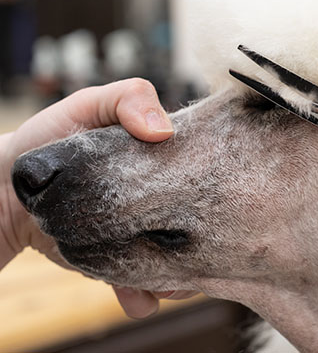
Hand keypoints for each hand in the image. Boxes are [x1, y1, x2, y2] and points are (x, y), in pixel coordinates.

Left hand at [0, 78, 194, 317]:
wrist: (10, 192)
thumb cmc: (52, 137)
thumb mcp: (90, 104)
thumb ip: (128, 98)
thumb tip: (163, 131)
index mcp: (172, 164)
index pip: (212, 178)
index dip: (218, 188)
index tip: (206, 194)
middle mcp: (168, 205)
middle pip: (206, 229)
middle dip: (204, 243)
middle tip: (188, 245)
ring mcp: (147, 240)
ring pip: (183, 268)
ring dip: (180, 279)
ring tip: (163, 277)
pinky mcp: (122, 269)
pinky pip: (147, 294)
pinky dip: (144, 298)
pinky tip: (134, 294)